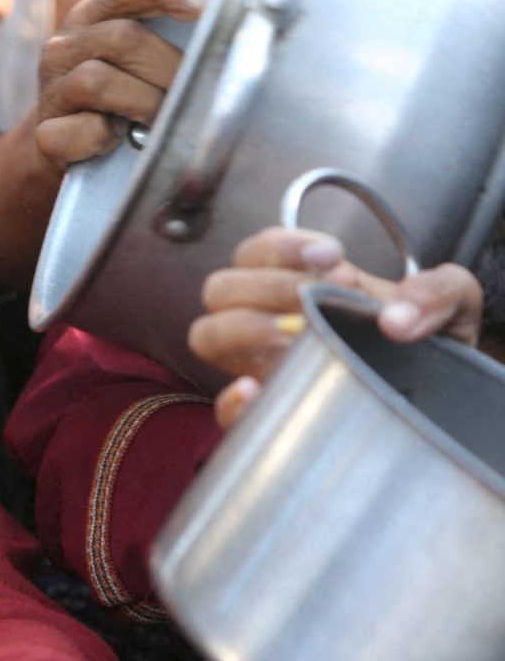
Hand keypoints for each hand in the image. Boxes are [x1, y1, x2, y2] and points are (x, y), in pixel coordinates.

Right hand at [30, 0, 207, 170]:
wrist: (60, 150)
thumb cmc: (116, 100)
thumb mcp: (134, 59)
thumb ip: (166, 34)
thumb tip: (231, 24)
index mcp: (91, 18)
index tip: (207, 2)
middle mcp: (65, 47)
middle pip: (120, 38)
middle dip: (167, 67)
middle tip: (192, 90)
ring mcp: (51, 90)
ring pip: (96, 81)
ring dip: (142, 103)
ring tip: (159, 120)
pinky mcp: (45, 132)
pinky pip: (82, 130)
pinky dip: (105, 137)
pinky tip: (115, 141)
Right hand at [189, 227, 483, 426]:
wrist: (443, 400)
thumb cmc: (433, 345)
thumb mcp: (452, 301)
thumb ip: (436, 291)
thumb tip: (396, 322)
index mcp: (300, 284)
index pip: (257, 250)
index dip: (281, 246)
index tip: (331, 256)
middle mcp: (269, 319)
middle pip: (220, 287)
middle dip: (264, 286)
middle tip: (309, 300)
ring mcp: (262, 367)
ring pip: (207, 335)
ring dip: (242, 328)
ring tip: (292, 336)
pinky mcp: (269, 414)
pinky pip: (225, 411)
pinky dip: (233, 401)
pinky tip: (258, 390)